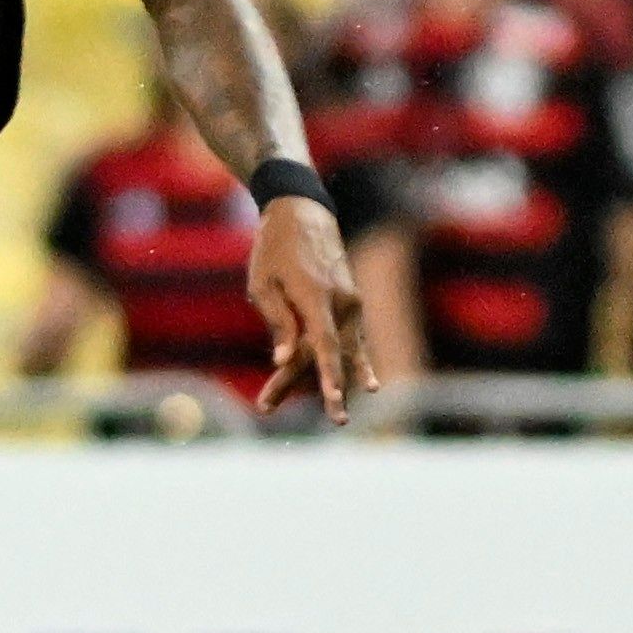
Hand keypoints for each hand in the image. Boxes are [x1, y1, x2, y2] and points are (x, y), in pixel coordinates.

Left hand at [249, 194, 375, 423]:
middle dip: (325, 388)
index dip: (329, 375)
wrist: (303, 214)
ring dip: (335, 381)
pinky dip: (354, 363)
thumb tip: (284, 361)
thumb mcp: (263, 284)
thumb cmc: (274, 250)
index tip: (334, 398)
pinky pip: (352, 339)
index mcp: (315, 295)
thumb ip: (279, 323)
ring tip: (337, 415)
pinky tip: (368, 386)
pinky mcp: (352, 303)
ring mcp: (351, 302)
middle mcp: (341, 301)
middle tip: (331, 419)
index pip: (324, 343)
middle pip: (334, 354)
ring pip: (344, 350)